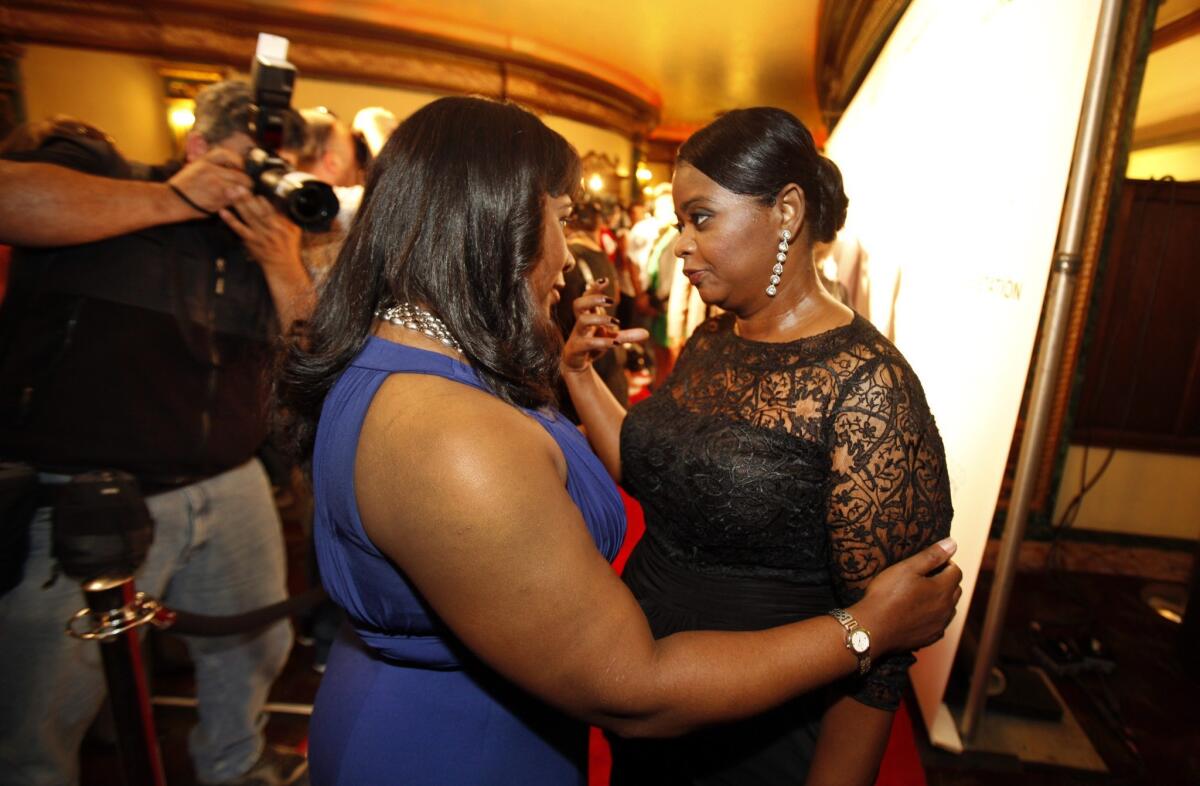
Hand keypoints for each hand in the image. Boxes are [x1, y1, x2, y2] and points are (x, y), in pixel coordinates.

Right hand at [167, 147, 251, 214]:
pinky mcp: (217, 199)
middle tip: (244, 187)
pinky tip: (230, 203)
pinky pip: (234, 201)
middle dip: (246, 182)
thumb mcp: (194, 167)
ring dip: (243, 194)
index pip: (227, 155)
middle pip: (241, 175)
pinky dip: (235, 203)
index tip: (239, 168)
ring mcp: (216, 186)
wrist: (170, 200)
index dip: (238, 161)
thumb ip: (210, 162)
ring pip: (241, 189)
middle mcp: (212, 171)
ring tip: (239, 196)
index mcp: (205, 161)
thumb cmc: (182, 185)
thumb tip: (225, 159)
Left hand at [219, 194, 302, 276]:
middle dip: (247, 198)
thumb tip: (280, 200)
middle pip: (258, 211)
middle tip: (237, 186)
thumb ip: (288, 215)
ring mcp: (260, 236)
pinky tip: (223, 212)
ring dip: (238, 204)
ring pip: (248, 217)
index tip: (254, 189)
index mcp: (282, 226)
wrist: (283, 266)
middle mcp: (271, 230)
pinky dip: (231, 220)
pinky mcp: (251, 242)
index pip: (272, 210)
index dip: (262, 200)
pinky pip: (239, 229)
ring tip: (229, 192)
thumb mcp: (295, 230)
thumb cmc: (289, 247)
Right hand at [561, 280, 648, 374]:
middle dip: (593, 299)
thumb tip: (647, 333)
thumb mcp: (612, 339)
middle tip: (611, 301)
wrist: (577, 365)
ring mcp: (576, 336)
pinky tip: (614, 343)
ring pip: (582, 321)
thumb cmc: (593, 346)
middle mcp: (580, 323)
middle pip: (578, 304)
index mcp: (587, 316)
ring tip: (615, 322)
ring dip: (600, 319)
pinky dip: (601, 342)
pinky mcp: (575, 349)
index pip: (586, 297)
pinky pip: (586, 343)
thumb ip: (627, 335)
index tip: (606, 280)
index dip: (594, 288)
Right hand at [852, 538, 962, 653]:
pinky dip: (933, 616)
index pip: (956, 571)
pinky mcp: (930, 637)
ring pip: (948, 608)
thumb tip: (952, 543)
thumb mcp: (907, 568)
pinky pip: (939, 624)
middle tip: (922, 576)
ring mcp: (939, 625)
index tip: (927, 563)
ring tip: (919, 594)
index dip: (944, 563)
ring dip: (940, 599)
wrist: (872, 628)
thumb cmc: (886, 595)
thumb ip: (932, 555)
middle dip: (944, 580)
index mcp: (942, 589)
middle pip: (955, 589)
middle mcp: (946, 609)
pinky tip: (917, 613)